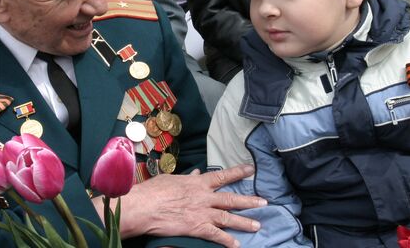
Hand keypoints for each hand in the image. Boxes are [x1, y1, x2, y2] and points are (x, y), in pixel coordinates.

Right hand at [97, 164, 265, 246]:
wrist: (144, 206)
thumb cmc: (154, 191)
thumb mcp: (172, 179)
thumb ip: (188, 178)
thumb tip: (197, 173)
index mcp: (198, 183)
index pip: (223, 176)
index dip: (238, 172)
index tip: (251, 169)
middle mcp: (204, 197)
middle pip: (231, 199)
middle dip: (249, 201)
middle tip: (264, 202)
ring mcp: (202, 213)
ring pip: (228, 218)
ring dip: (244, 222)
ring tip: (258, 225)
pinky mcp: (196, 228)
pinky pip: (215, 236)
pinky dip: (227, 241)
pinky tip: (236, 245)